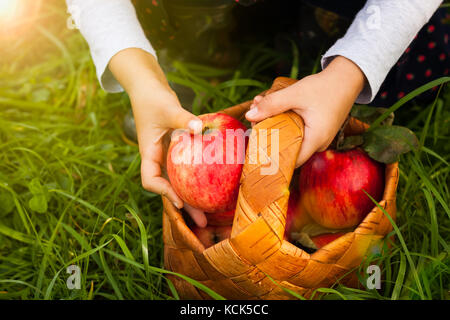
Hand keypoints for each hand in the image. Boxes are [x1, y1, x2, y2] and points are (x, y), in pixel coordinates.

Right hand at [109, 48, 206, 226]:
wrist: (149, 87)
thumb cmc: (153, 97)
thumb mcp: (167, 108)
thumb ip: (182, 118)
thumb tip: (199, 128)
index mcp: (148, 152)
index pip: (150, 180)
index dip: (164, 193)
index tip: (180, 200)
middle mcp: (157, 158)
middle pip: (168, 188)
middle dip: (184, 206)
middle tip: (203, 222)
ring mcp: (167, 156)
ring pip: (179, 181)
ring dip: (193, 196)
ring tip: (212, 213)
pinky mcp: (177, 150)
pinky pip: (187, 169)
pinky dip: (198, 178)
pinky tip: (215, 184)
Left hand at [245, 56, 365, 166]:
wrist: (348, 77)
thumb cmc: (325, 86)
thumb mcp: (295, 94)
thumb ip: (272, 104)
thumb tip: (249, 116)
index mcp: (315, 140)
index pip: (290, 161)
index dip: (271, 158)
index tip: (255, 147)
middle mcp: (319, 144)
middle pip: (288, 148)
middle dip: (268, 136)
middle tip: (254, 119)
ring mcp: (319, 138)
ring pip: (291, 139)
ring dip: (275, 126)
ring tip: (261, 108)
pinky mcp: (318, 131)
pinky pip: (298, 132)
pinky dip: (285, 122)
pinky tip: (274, 107)